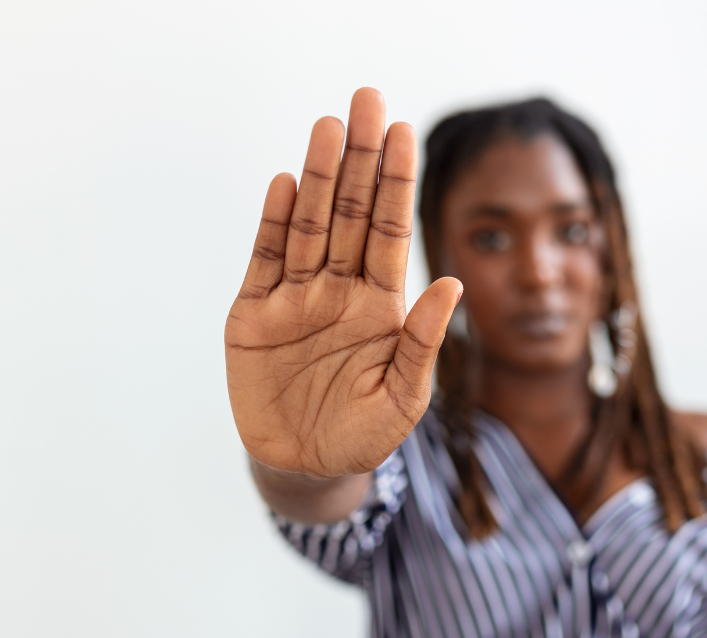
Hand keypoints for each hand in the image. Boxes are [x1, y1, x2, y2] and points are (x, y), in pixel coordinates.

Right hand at [224, 88, 461, 477]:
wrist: (305, 468)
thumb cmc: (363, 435)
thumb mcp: (403, 397)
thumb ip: (423, 343)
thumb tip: (453, 285)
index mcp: (379, 304)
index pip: (390, 231)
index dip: (395, 183)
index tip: (403, 133)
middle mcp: (338, 290)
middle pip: (349, 214)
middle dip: (359, 160)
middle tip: (366, 100)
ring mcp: (295, 299)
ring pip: (307, 227)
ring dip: (316, 178)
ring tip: (327, 128)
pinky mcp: (253, 316)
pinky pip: (264, 261)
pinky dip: (272, 224)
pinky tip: (284, 183)